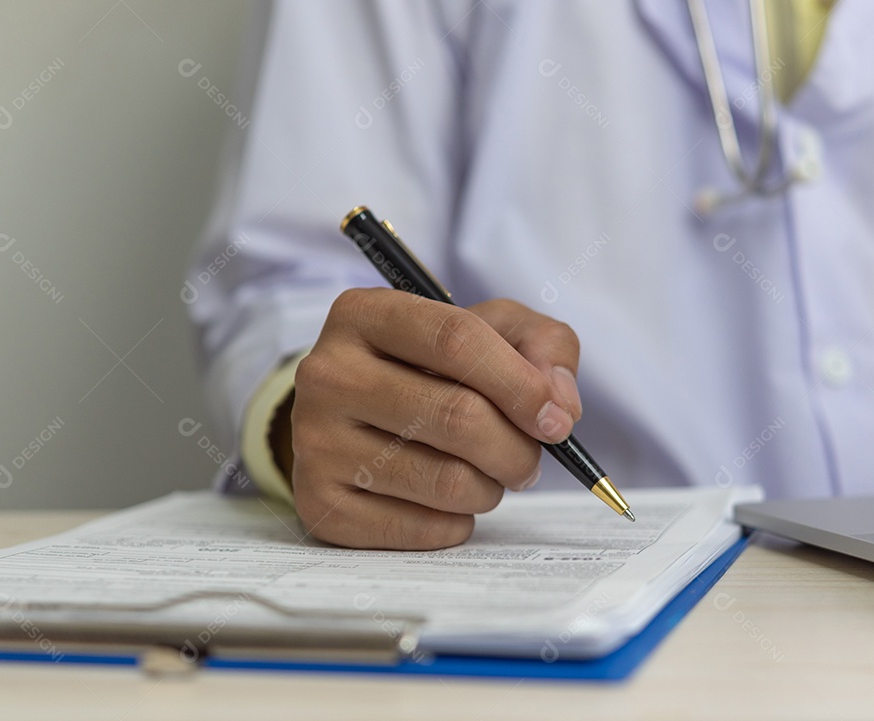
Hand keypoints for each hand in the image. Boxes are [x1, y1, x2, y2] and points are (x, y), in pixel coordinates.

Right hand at [288, 288, 581, 549]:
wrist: (353, 420)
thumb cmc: (433, 369)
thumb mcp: (489, 331)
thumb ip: (542, 346)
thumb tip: (559, 405)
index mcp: (365, 313)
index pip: (456, 339)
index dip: (521, 383)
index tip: (557, 419)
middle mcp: (327, 373)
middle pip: (457, 416)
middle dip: (517, 448)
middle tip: (529, 459)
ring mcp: (314, 440)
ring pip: (446, 481)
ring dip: (491, 488)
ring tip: (486, 475)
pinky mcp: (319, 503)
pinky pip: (421, 529)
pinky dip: (456, 523)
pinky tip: (448, 502)